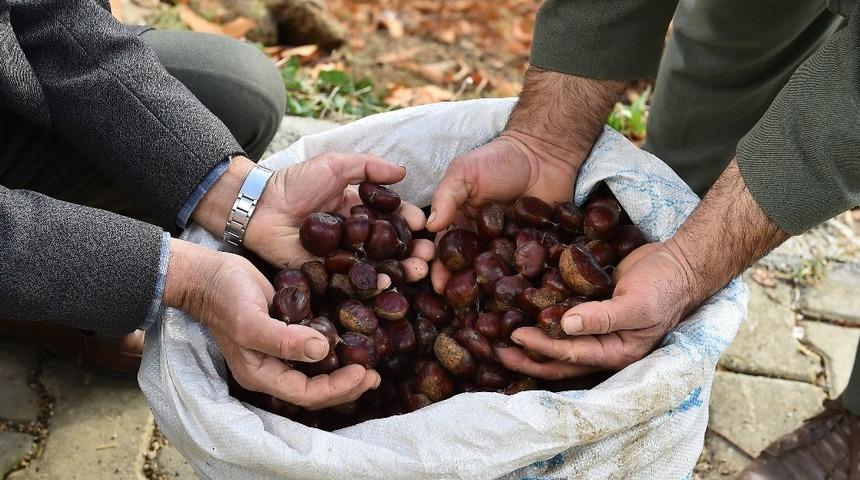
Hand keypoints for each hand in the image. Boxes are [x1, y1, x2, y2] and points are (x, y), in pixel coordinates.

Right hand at [164, 238, 379, 408]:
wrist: (208, 273)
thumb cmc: (224, 297)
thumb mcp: (251, 321)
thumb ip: (284, 340)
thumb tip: (323, 350)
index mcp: (262, 374)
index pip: (307, 394)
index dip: (338, 387)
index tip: (365, 371)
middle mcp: (272, 368)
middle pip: (315, 389)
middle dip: (347, 385)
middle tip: (376, 373)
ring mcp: (279, 351)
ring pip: (317, 372)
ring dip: (344, 370)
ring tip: (371, 363)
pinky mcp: (287, 331)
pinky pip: (314, 349)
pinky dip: (336, 349)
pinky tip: (354, 340)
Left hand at [193, 153, 433, 278]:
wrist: (261, 206)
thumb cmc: (295, 182)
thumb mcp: (335, 165)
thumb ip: (368, 167)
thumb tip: (403, 172)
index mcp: (359, 209)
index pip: (392, 216)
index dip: (410, 221)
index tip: (425, 225)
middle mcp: (355, 235)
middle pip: (391, 245)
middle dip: (413, 249)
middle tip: (429, 253)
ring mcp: (342, 256)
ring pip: (378, 264)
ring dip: (402, 268)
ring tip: (418, 269)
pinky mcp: (328, 273)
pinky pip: (354, 279)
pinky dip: (373, 282)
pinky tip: (390, 281)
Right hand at [426, 134, 578, 292]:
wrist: (544, 151)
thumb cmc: (498, 159)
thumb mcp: (464, 173)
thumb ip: (447, 197)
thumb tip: (429, 226)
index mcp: (462, 226)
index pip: (447, 252)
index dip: (441, 270)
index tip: (438, 286)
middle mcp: (484, 242)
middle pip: (472, 271)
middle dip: (465, 289)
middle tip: (461, 307)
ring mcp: (511, 248)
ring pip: (501, 276)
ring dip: (495, 292)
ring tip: (491, 309)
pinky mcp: (539, 251)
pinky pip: (533, 270)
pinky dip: (529, 283)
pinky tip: (525, 298)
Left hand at [494, 243, 692, 378]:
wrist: (679, 262)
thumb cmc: (663, 287)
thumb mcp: (636, 305)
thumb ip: (601, 317)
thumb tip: (563, 325)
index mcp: (615, 354)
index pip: (570, 355)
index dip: (541, 348)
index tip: (515, 337)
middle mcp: (603, 347)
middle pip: (558, 360)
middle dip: (527, 357)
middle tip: (495, 350)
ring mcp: (596, 329)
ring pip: (557, 341)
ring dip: (531, 341)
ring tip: (500, 336)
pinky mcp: (591, 308)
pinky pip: (563, 317)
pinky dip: (543, 316)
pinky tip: (522, 309)